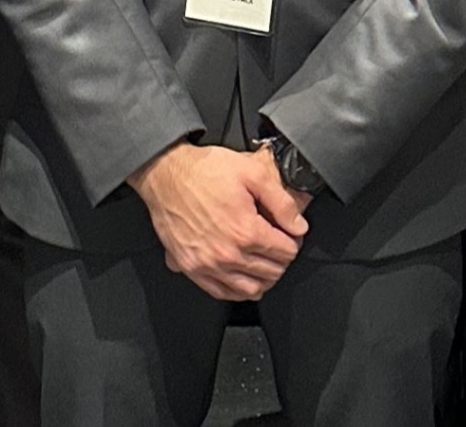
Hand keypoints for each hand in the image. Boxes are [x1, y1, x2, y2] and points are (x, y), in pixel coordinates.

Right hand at [129, 140, 309, 299]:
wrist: (167, 174)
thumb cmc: (204, 171)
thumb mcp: (252, 173)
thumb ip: (281, 202)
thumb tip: (298, 225)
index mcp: (246, 231)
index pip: (285, 252)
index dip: (293, 242)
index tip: (290, 235)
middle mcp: (228, 254)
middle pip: (271, 272)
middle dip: (282, 260)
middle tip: (280, 246)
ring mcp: (208, 265)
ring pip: (250, 289)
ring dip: (264, 279)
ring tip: (266, 264)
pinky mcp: (191, 268)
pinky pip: (222, 293)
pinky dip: (238, 291)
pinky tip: (244, 279)